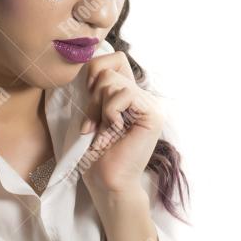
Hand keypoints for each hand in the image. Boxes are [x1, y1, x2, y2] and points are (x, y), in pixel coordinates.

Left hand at [78, 51, 164, 195]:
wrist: (105, 182)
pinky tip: (114, 131)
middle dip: (91, 97)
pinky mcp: (152, 114)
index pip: (114, 58)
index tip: (87, 101)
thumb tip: (89, 59)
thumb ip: (95, 87)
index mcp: (128, 94)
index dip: (93, 73)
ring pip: (111, 81)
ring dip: (98, 108)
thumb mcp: (89, 112)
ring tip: (102, 131)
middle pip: (108, 68)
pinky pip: (122, 94)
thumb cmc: (94, 154)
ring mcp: (149, 104)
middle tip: (92, 125)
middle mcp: (141, 96)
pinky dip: (109, 113)